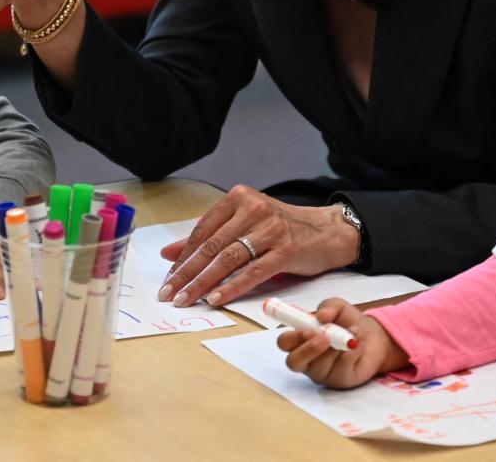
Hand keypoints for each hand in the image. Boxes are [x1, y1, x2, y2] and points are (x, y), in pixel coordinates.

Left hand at [157, 185, 360, 307]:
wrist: (326, 231)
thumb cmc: (280, 228)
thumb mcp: (243, 224)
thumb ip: (209, 236)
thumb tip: (169, 253)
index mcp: (239, 197)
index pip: (203, 230)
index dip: (183, 257)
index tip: (168, 278)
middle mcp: (253, 208)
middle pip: (212, 245)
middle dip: (187, 273)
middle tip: (169, 293)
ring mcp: (270, 229)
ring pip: (228, 259)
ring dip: (203, 282)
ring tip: (186, 299)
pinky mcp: (286, 250)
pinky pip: (253, 272)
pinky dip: (232, 287)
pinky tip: (216, 299)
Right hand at [275, 298, 409, 388]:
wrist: (374, 336)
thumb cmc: (348, 322)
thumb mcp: (338, 307)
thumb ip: (328, 306)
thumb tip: (321, 316)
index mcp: (300, 339)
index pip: (284, 342)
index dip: (292, 337)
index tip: (308, 328)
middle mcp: (307, 359)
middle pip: (293, 362)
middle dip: (307, 350)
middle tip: (325, 338)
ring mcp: (322, 373)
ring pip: (319, 366)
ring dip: (336, 347)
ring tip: (352, 334)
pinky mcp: (339, 381)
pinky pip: (340, 370)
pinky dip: (351, 353)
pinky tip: (358, 345)